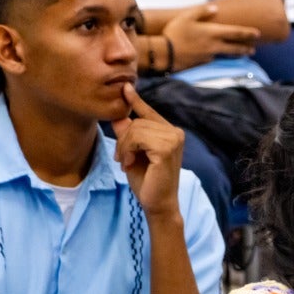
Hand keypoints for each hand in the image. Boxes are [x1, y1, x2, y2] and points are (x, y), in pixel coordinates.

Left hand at [110, 84, 184, 218]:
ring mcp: (173, 139)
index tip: (125, 88)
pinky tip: (130, 163)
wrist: (157, 205)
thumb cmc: (147, 181)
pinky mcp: (166, 148)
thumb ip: (127, 134)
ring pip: (135, 129)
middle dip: (123, 139)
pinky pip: (137, 138)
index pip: (149, 113)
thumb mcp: (133, 153)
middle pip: (137, 121)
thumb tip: (118, 114)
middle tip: (122, 158)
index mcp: (170, 132)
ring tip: (126, 162)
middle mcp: (175, 132)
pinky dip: (128, 150)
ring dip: (124, 146)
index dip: (136, 101)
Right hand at [163, 4, 259, 69]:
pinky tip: (217, 56)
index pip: (236, 33)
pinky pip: (213, 59)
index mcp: (213, 32)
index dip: (248, 33)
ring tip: (242, 54)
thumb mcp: (187, 17)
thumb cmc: (174, 32)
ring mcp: (209, 56)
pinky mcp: (202, 63)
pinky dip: (218, 57)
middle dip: (245, 48)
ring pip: (226, 55)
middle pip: (235, 47)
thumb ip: (202, 11)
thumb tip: (214, 8)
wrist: (165, 54)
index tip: (258, 34)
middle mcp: (214, 45)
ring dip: (236, 54)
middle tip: (253, 49)